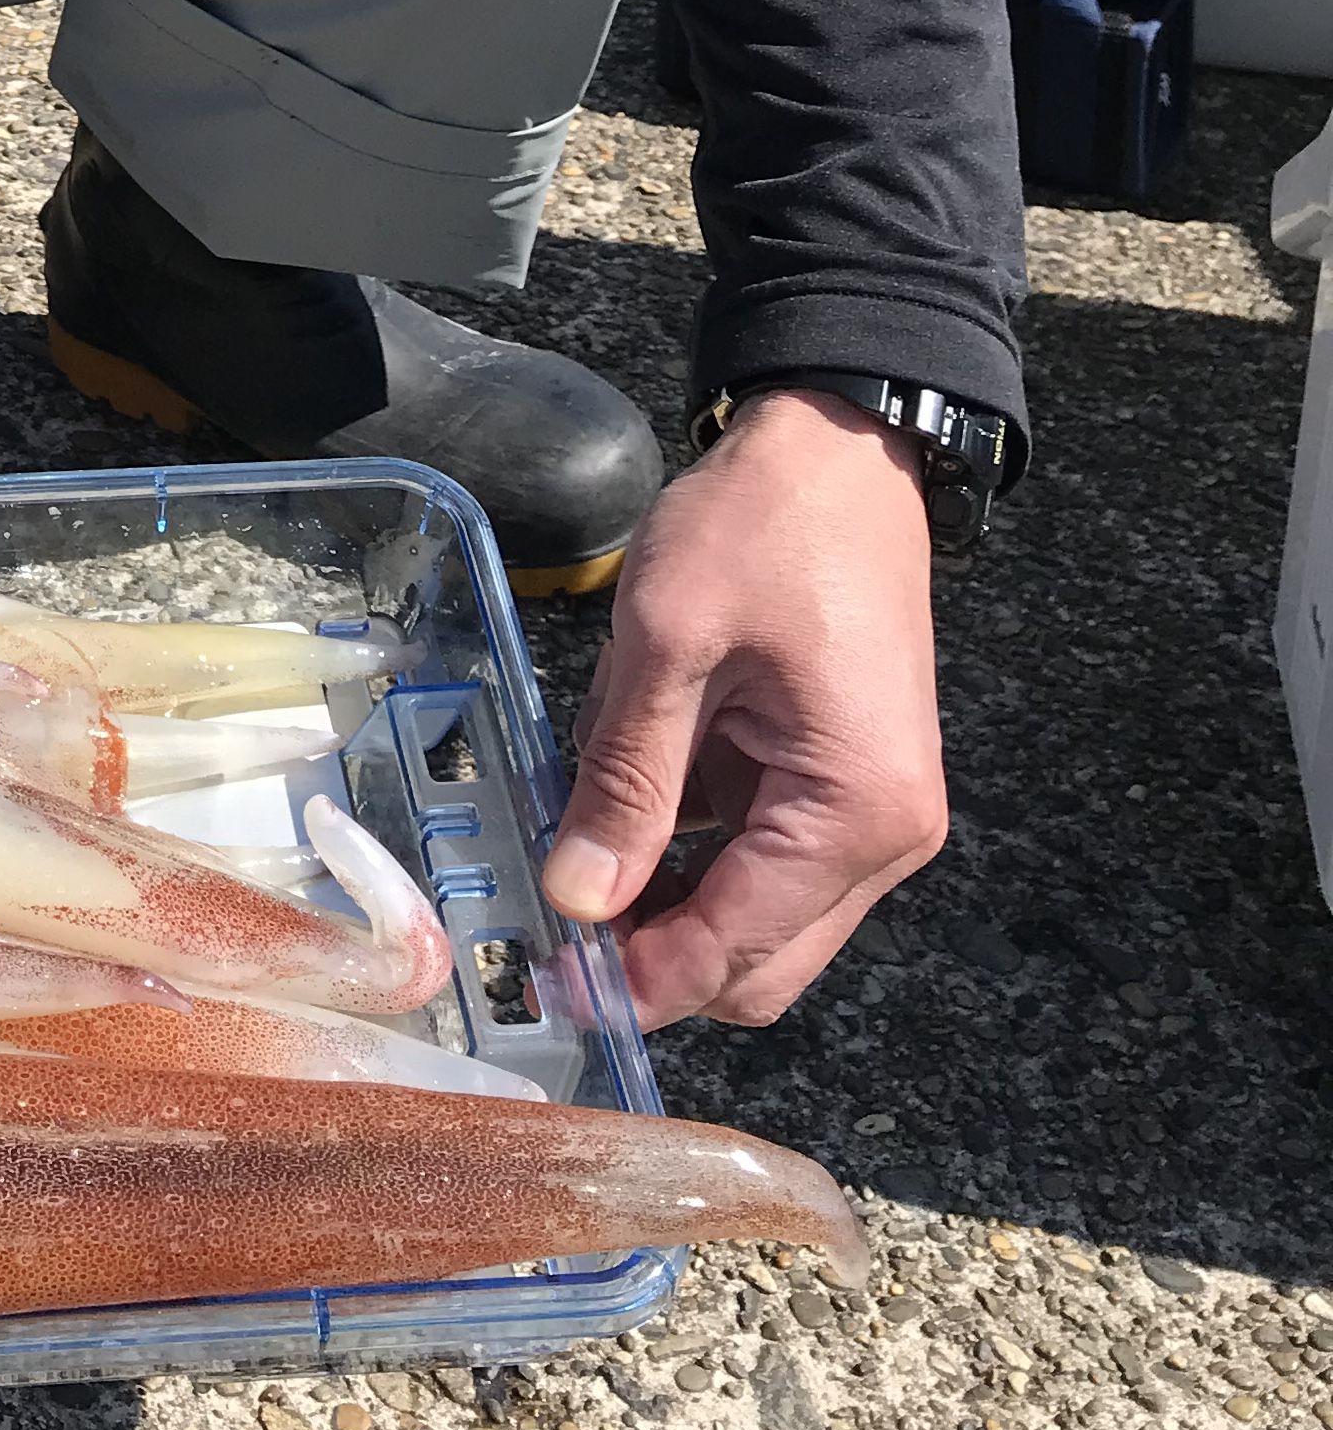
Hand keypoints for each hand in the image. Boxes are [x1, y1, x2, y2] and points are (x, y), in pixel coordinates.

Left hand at [540, 384, 944, 1026]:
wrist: (839, 447)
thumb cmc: (765, 524)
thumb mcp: (670, 641)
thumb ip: (625, 779)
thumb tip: (578, 900)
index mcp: (856, 812)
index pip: (736, 950)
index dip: (637, 980)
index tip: (547, 982)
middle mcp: (882, 837)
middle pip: (755, 962)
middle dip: (652, 956)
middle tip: (546, 923)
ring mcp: (864, 813)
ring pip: (752, 918)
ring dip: (662, 902)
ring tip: (570, 845)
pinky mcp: (834, 783)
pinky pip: (753, 856)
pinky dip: (683, 850)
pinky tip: (614, 803)